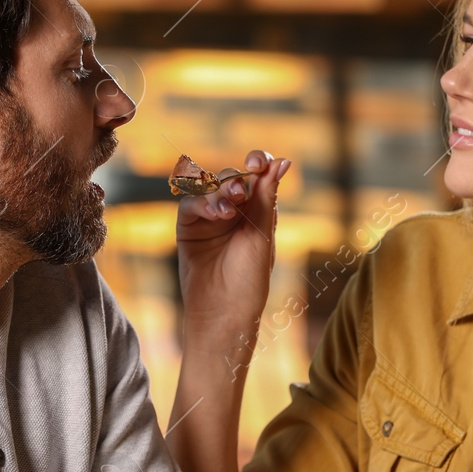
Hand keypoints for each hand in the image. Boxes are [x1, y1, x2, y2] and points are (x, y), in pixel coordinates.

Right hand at [175, 150, 292, 348]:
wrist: (225, 310)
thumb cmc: (250, 277)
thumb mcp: (262, 233)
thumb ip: (267, 196)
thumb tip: (284, 161)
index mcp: (258, 210)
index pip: (257, 175)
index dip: (258, 162)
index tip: (259, 162)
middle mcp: (234, 210)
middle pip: (232, 178)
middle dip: (237, 179)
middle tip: (241, 191)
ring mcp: (210, 218)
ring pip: (210, 188)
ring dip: (220, 192)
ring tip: (229, 209)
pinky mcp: (188, 227)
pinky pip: (191, 204)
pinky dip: (203, 203)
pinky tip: (216, 214)